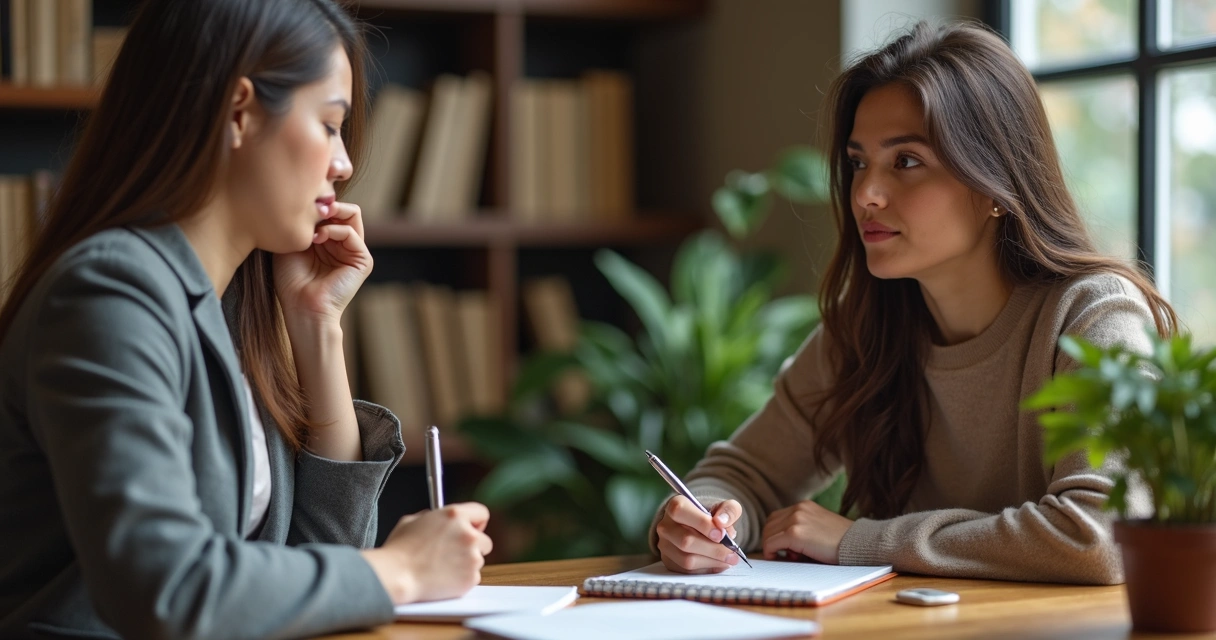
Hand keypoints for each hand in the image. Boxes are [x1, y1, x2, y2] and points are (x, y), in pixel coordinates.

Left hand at [273, 202, 372, 325]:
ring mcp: (354, 251)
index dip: (317, 202)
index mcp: (328, 240)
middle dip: (328, 203)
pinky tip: (317, 238)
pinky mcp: (362, 261)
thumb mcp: (293, 243)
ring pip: (353, 214)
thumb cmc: (291, 281)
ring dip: (333, 212)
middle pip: (344, 208)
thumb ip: (304, 223)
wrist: (302, 308)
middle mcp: (343, 243)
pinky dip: (334, 230)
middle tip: (312, 206)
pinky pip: (352, 233)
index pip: (330, 209)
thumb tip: (310, 200)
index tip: (299, 202)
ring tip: (314, 224)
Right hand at [360, 502, 492, 603]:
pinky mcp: (471, 578)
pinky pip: (472, 577)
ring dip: (466, 562)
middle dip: (472, 546)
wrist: (397, 576)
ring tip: (442, 567)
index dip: (476, 521)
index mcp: (455, 516)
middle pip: (484, 540)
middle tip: (453, 552)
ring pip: (478, 560)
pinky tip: (443, 578)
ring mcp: (472, 557)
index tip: (472, 527)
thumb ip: (431, 517)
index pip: (481, 513)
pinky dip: (461, 579)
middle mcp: (469, 535)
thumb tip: (436, 519)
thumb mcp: (411, 521)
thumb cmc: (400, 549)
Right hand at [655, 496, 741, 573]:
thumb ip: (729, 510)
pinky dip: (707, 569)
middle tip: (732, 552)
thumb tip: (722, 522)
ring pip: (686, 559)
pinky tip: (719, 564)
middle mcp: (665, 526)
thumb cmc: (712, 517)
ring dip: (712, 561)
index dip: (701, 523)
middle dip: (713, 549)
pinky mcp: (669, 562)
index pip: (681, 511)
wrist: (701, 529)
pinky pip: (687, 571)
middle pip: (685, 541)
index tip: (721, 534)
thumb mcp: (725, 507)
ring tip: (729, 559)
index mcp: (676, 505)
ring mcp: (665, 546)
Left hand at [761, 500, 852, 563]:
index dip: (776, 534)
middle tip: (787, 555)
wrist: (858, 544)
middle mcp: (798, 509)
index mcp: (804, 506)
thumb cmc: (841, 542)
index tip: (784, 548)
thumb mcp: (819, 528)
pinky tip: (780, 559)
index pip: (776, 518)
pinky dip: (771, 552)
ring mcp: (795, 519)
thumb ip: (801, 531)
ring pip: (768, 534)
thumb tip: (780, 547)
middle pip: (769, 525)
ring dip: (772, 547)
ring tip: (790, 557)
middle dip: (772, 541)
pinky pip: (771, 543)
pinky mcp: (795, 533)